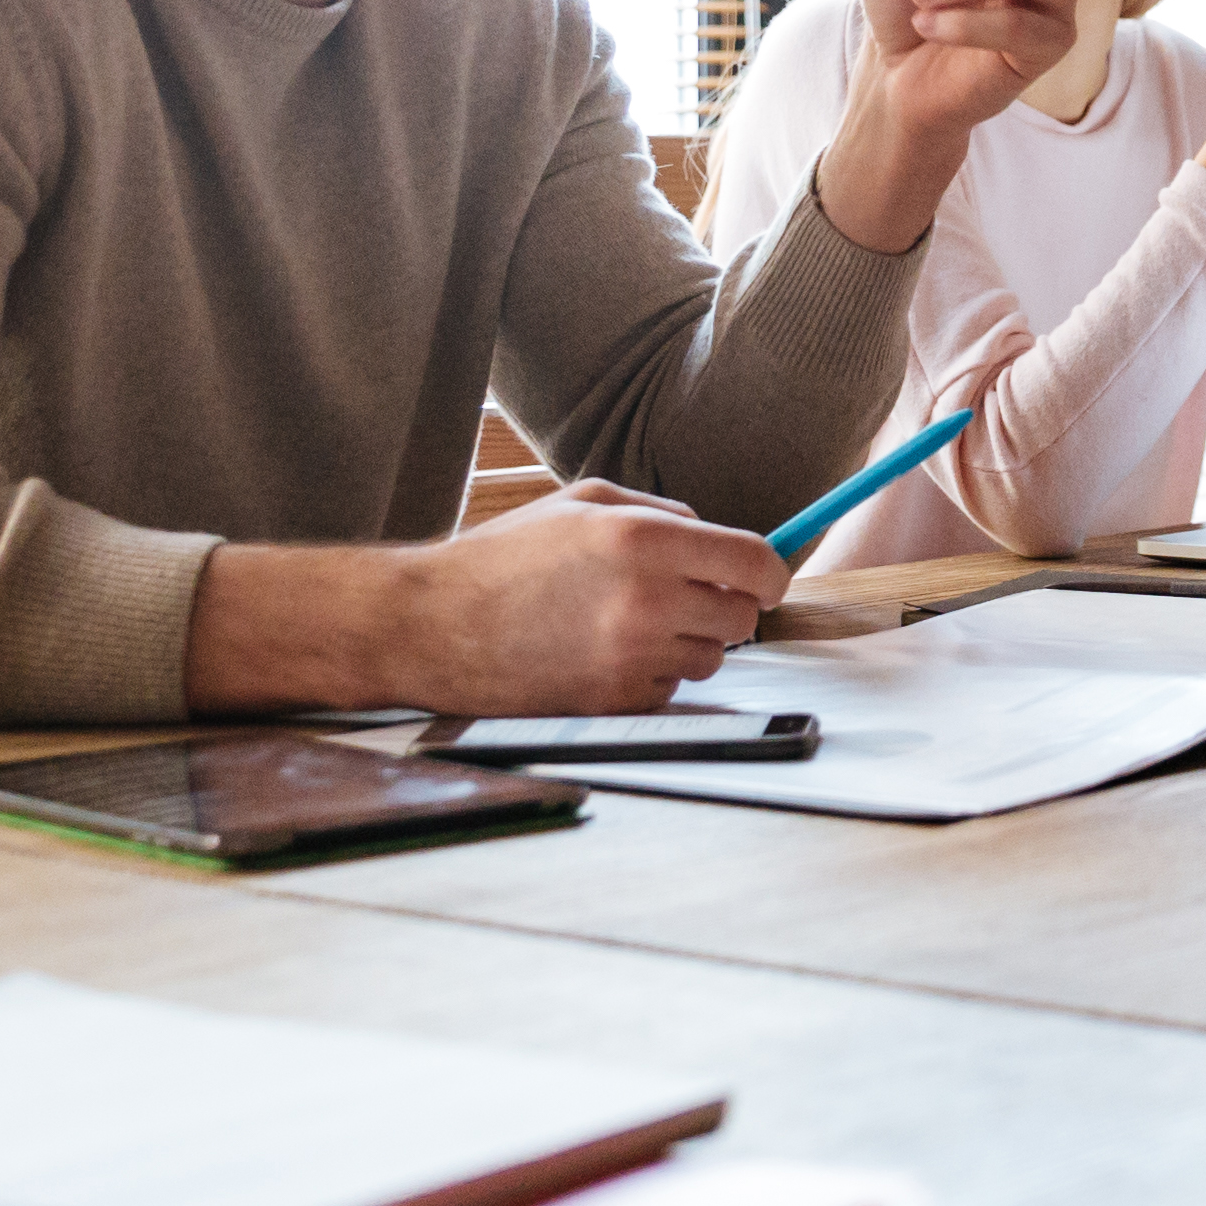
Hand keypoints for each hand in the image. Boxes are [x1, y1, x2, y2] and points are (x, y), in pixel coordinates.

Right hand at [414, 479, 783, 705]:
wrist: (434, 625)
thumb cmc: (506, 558)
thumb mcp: (584, 504)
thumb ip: (661, 513)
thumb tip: (715, 536)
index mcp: (643, 539)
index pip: (754, 563)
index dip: (771, 574)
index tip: (766, 581)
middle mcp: (645, 600)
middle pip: (741, 618)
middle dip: (723, 607)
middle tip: (682, 598)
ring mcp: (630, 658)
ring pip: (709, 659)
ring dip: (687, 643)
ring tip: (629, 623)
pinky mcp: (613, 702)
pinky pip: (670, 691)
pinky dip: (651, 675)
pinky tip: (604, 654)